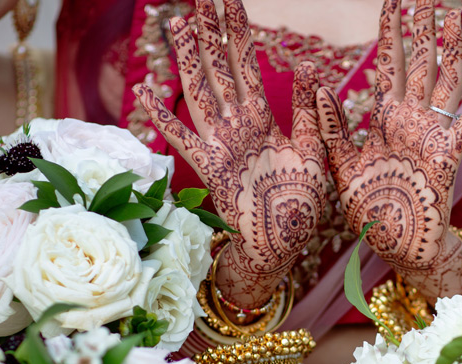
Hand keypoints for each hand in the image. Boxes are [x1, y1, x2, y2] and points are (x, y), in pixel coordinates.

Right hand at [135, 0, 327, 308]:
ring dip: (190, 58)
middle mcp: (236, 125)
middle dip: (209, 31)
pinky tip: (147, 93)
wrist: (285, 241)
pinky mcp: (210, 168)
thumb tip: (309, 67)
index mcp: (262, 118)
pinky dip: (164, 117)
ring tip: (179, 23)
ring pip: (200, 92)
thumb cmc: (300, 201)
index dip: (235, 31)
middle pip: (219, 68)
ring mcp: (220, 144)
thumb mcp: (313, 148)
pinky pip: (183, 138)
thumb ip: (311, 110)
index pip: (245, 63)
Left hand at [317, 0, 461, 299]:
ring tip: (456, 15)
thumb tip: (317, 86)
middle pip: (420, 62)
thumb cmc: (369, 210)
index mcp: (385, 119)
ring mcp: (433, 134)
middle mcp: (412, 120)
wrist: (394, 246)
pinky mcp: (449, 154)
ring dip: (452, 49)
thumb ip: (332, 127)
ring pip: (446, 80)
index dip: (391, 32)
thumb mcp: (341, 165)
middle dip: (422, 27)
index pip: (389, 65)